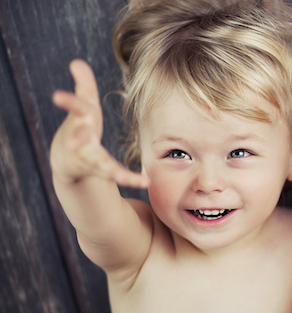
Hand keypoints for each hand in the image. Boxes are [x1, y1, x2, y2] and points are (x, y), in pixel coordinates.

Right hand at [51, 60, 147, 187]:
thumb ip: (84, 85)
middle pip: (80, 139)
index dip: (68, 101)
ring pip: (99, 163)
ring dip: (109, 169)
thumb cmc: (81, 126)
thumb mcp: (85, 105)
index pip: (76, 108)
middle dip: (77, 140)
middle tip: (73, 144)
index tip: (57, 95)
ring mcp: (89, 157)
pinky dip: (129, 179)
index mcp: (81, 120)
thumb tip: (76, 62)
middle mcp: (81, 141)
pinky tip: (145, 182)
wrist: (68, 160)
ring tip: (120, 176)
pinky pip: (115, 175)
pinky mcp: (100, 170)